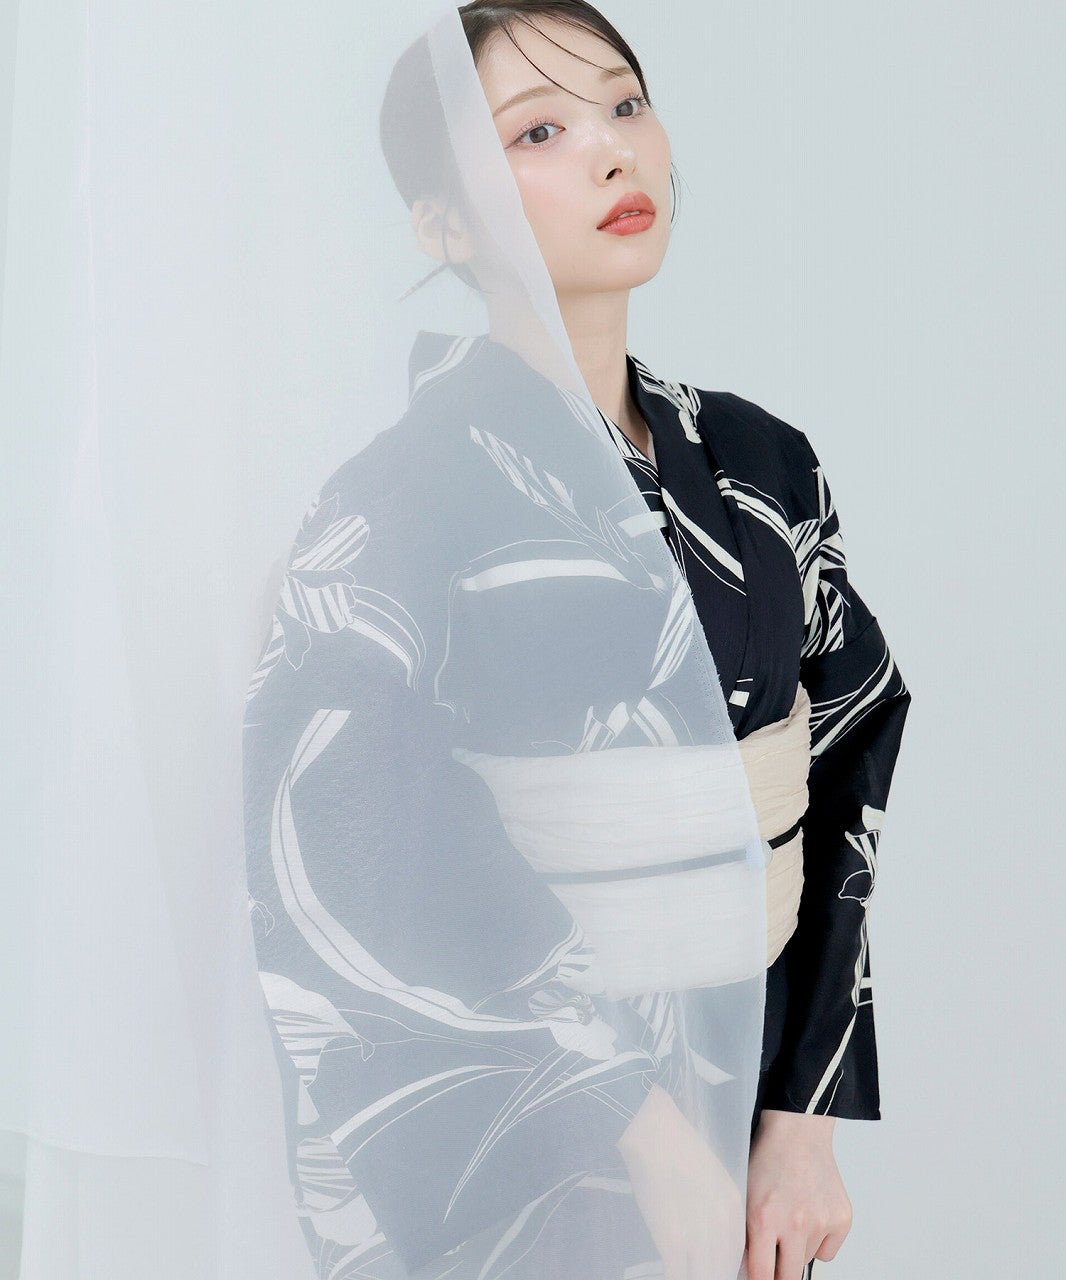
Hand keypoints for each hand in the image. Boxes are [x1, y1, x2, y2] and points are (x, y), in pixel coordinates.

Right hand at [617, 1083, 745, 1279]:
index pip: (738, 1255)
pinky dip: (678, 1277)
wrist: (654, 1131)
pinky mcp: (671, 1240)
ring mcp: (697, 1234)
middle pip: (723, 1269)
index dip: (728, 1269)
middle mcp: (721, 1224)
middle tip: (705, 1272)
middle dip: (716, 1274)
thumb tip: (714, 1237)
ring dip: (699, 1276)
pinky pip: (679, 1275)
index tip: (719, 1270)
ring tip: (689, 1271)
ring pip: (705, 1275)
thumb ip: (717, 1209)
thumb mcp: (710, 1177)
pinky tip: (675, 1274)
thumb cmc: (676, 1149)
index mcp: (732, 1207)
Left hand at [742, 1109, 851, 1279]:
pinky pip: (827, 1251)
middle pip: (789, 1277)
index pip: (762, 1275)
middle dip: (779, 1272)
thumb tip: (749, 1270)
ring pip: (806, 1260)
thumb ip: (746, 1234)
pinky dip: (818, 1241)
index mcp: (764, 1218)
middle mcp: (795, 1223)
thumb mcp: (745, 1195)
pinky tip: (810, 1214)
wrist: (798, 1131)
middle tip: (774, 1258)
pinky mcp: (842, 1219)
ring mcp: (821, 1221)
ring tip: (791, 1215)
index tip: (758, 1278)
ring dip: (797, 1249)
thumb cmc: (768, 1159)